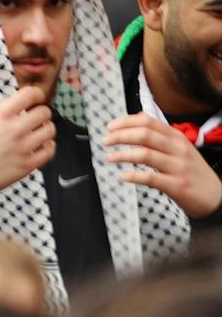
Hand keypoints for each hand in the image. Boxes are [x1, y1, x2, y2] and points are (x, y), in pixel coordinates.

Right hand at [0, 82, 55, 192]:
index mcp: (1, 115)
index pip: (30, 95)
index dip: (35, 93)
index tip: (34, 97)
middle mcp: (16, 129)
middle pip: (45, 112)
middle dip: (41, 110)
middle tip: (34, 115)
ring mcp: (24, 147)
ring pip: (50, 131)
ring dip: (45, 128)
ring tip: (37, 130)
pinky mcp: (28, 164)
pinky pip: (50, 151)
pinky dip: (49, 146)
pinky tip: (40, 145)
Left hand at [104, 114, 221, 218]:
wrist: (216, 198)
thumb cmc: (193, 172)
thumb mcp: (181, 148)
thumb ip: (160, 135)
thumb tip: (137, 117)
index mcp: (177, 138)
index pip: (148, 121)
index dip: (125, 122)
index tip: (110, 126)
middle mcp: (178, 149)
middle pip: (144, 134)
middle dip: (119, 136)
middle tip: (106, 141)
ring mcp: (178, 167)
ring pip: (145, 154)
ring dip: (122, 155)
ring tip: (110, 158)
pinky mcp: (177, 185)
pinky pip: (150, 177)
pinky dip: (133, 176)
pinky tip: (123, 176)